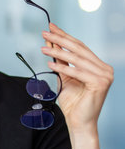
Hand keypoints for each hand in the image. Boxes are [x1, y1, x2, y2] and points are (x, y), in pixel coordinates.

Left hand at [41, 22, 113, 148]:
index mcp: (98, 66)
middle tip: (44, 32)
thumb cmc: (72, 101)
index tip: (51, 27)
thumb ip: (61, 61)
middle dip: (60, 39)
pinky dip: (63, 67)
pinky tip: (50, 62)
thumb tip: (50, 42)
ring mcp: (105, 76)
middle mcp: (105, 69)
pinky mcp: (100, 83)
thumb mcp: (64, 77)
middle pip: (78, 49)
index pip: (79, 47)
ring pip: (76, 59)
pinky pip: (77, 72)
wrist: (78, 122)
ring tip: (42, 47)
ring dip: (57, 52)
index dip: (64, 36)